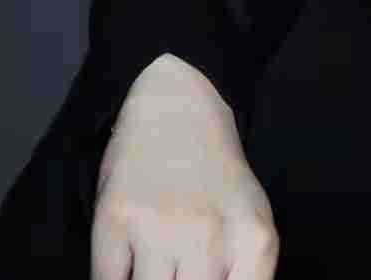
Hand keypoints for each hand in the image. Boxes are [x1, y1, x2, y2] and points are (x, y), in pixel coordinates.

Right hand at [90, 55, 279, 278]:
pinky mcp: (114, 221)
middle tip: (172, 278)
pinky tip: (126, 268)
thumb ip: (244, 277)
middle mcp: (211, 236)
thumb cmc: (217, 179)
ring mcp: (160, 228)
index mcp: (256, 241)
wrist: (177, 108)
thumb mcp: (251, 223)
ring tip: (156, 270)